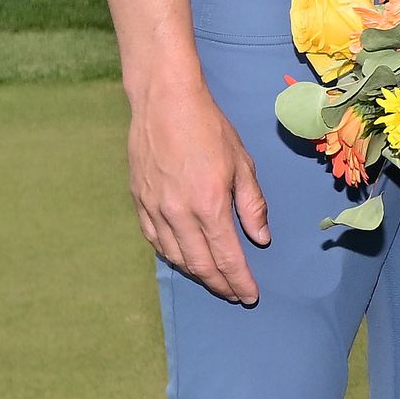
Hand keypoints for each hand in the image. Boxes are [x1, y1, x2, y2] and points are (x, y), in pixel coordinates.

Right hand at [130, 79, 268, 304]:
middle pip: (200, 265)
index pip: (227, 258)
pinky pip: (155, 240)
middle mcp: (179, 214)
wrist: (165, 102)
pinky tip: (183, 259)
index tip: (250, 296)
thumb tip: (260, 238)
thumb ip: (252, 204)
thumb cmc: (209, 128)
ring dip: (196, 274)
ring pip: (175, 257)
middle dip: (219, 285)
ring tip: (212, 280)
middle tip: (233, 294)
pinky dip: (171, 256)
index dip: (239, 282)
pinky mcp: (139, 202)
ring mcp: (155, 209)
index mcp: (209, 205)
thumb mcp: (242, 163)